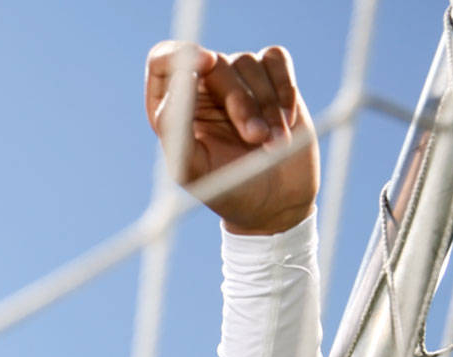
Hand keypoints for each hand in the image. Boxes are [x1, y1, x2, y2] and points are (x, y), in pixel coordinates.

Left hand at [145, 41, 319, 235]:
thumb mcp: (191, 169)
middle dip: (240, 101)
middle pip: (215, 63)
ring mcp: (238, 81)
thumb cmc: (226, 190)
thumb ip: (175, 127)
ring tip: (273, 146)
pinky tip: (288, 122)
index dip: (180, 55)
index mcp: (172, 108)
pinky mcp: (272, 80)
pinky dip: (284, 88)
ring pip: (248, 63)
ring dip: (266, 105)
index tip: (204, 63)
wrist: (274, 204)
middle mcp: (202, 88)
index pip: (163, 60)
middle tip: (255, 137)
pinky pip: (276, 59)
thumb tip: (178, 80)